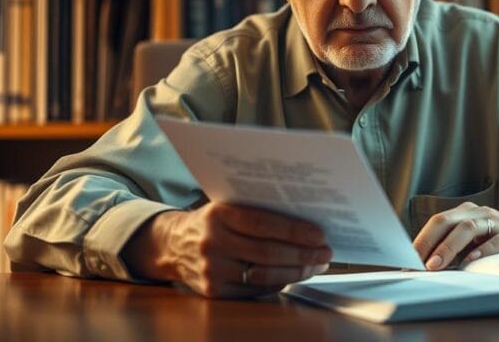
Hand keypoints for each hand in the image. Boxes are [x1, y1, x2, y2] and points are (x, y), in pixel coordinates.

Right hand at [123, 202, 331, 297]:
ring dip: (297, 271)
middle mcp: (212, 242)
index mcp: (218, 214)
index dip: (295, 230)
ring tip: (316, 264)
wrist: (172, 245)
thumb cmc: (211, 222)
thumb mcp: (226, 206)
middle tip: (326, 252)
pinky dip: (279, 282)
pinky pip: (255, 290)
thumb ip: (257, 210)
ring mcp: (212, 269)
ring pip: (264, 274)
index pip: (263, 223)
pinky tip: (294, 274)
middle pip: (268, 252)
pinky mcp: (214, 291)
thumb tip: (305, 219)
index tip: (320, 234)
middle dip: (303, 254)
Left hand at [412, 202, 498, 270]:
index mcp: (466, 213)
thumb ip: (454, 248)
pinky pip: (498, 240)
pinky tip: (471, 260)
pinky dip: (483, 249)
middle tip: (417, 263)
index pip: (437, 222)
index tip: (406, 260)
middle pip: (448, 221)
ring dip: (449, 246)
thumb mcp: (476, 240)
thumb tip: (426, 265)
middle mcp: (480, 213)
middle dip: (429, 242)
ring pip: (469, 228)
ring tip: (436, 264)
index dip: (420, 240)